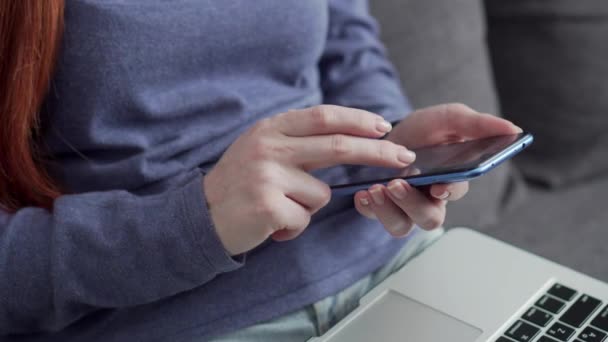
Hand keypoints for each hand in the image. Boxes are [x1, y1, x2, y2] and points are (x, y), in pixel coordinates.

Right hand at [204, 105, 416, 254]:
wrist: (200, 216)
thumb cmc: (239, 184)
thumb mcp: (262, 148)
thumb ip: (297, 140)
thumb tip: (349, 137)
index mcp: (270, 129)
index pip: (323, 117)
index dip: (358, 120)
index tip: (384, 126)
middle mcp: (269, 147)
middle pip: (337, 145)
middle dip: (377, 151)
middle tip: (403, 157)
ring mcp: (267, 175)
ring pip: (321, 193)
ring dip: (307, 206)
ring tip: (278, 207)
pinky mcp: (267, 205)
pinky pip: (304, 218)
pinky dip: (293, 227)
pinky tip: (270, 223)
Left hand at [354, 103, 521, 236]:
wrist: (387, 133)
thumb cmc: (424, 131)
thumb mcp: (449, 119)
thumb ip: (477, 125)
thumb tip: (513, 128)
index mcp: (451, 181)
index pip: (455, 193)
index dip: (449, 192)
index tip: (440, 186)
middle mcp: (428, 201)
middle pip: (429, 218)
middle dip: (413, 204)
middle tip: (398, 184)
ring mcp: (402, 208)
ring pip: (401, 225)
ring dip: (388, 209)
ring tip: (376, 188)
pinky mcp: (378, 208)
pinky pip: (373, 218)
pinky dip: (367, 208)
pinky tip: (361, 194)